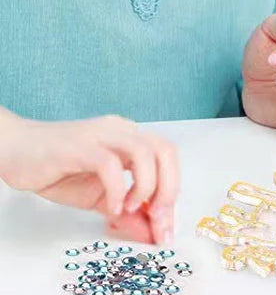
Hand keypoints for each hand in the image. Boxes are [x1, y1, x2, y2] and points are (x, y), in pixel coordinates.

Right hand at [0, 112, 177, 243]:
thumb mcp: (97, 196)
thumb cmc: (56, 169)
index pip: (166, 158)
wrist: (15, 150)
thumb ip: (125, 211)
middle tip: (157, 219)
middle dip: (169, 188)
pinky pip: (109, 163)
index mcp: (130, 138)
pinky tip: (111, 207)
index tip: (165, 227)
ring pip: (145, 151)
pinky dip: (117, 188)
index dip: (172, 192)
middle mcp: (121, 131)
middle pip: (165, 150)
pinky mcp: (80, 146)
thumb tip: (149, 232)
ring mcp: (102, 135)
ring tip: (131, 209)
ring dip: (146, 186)